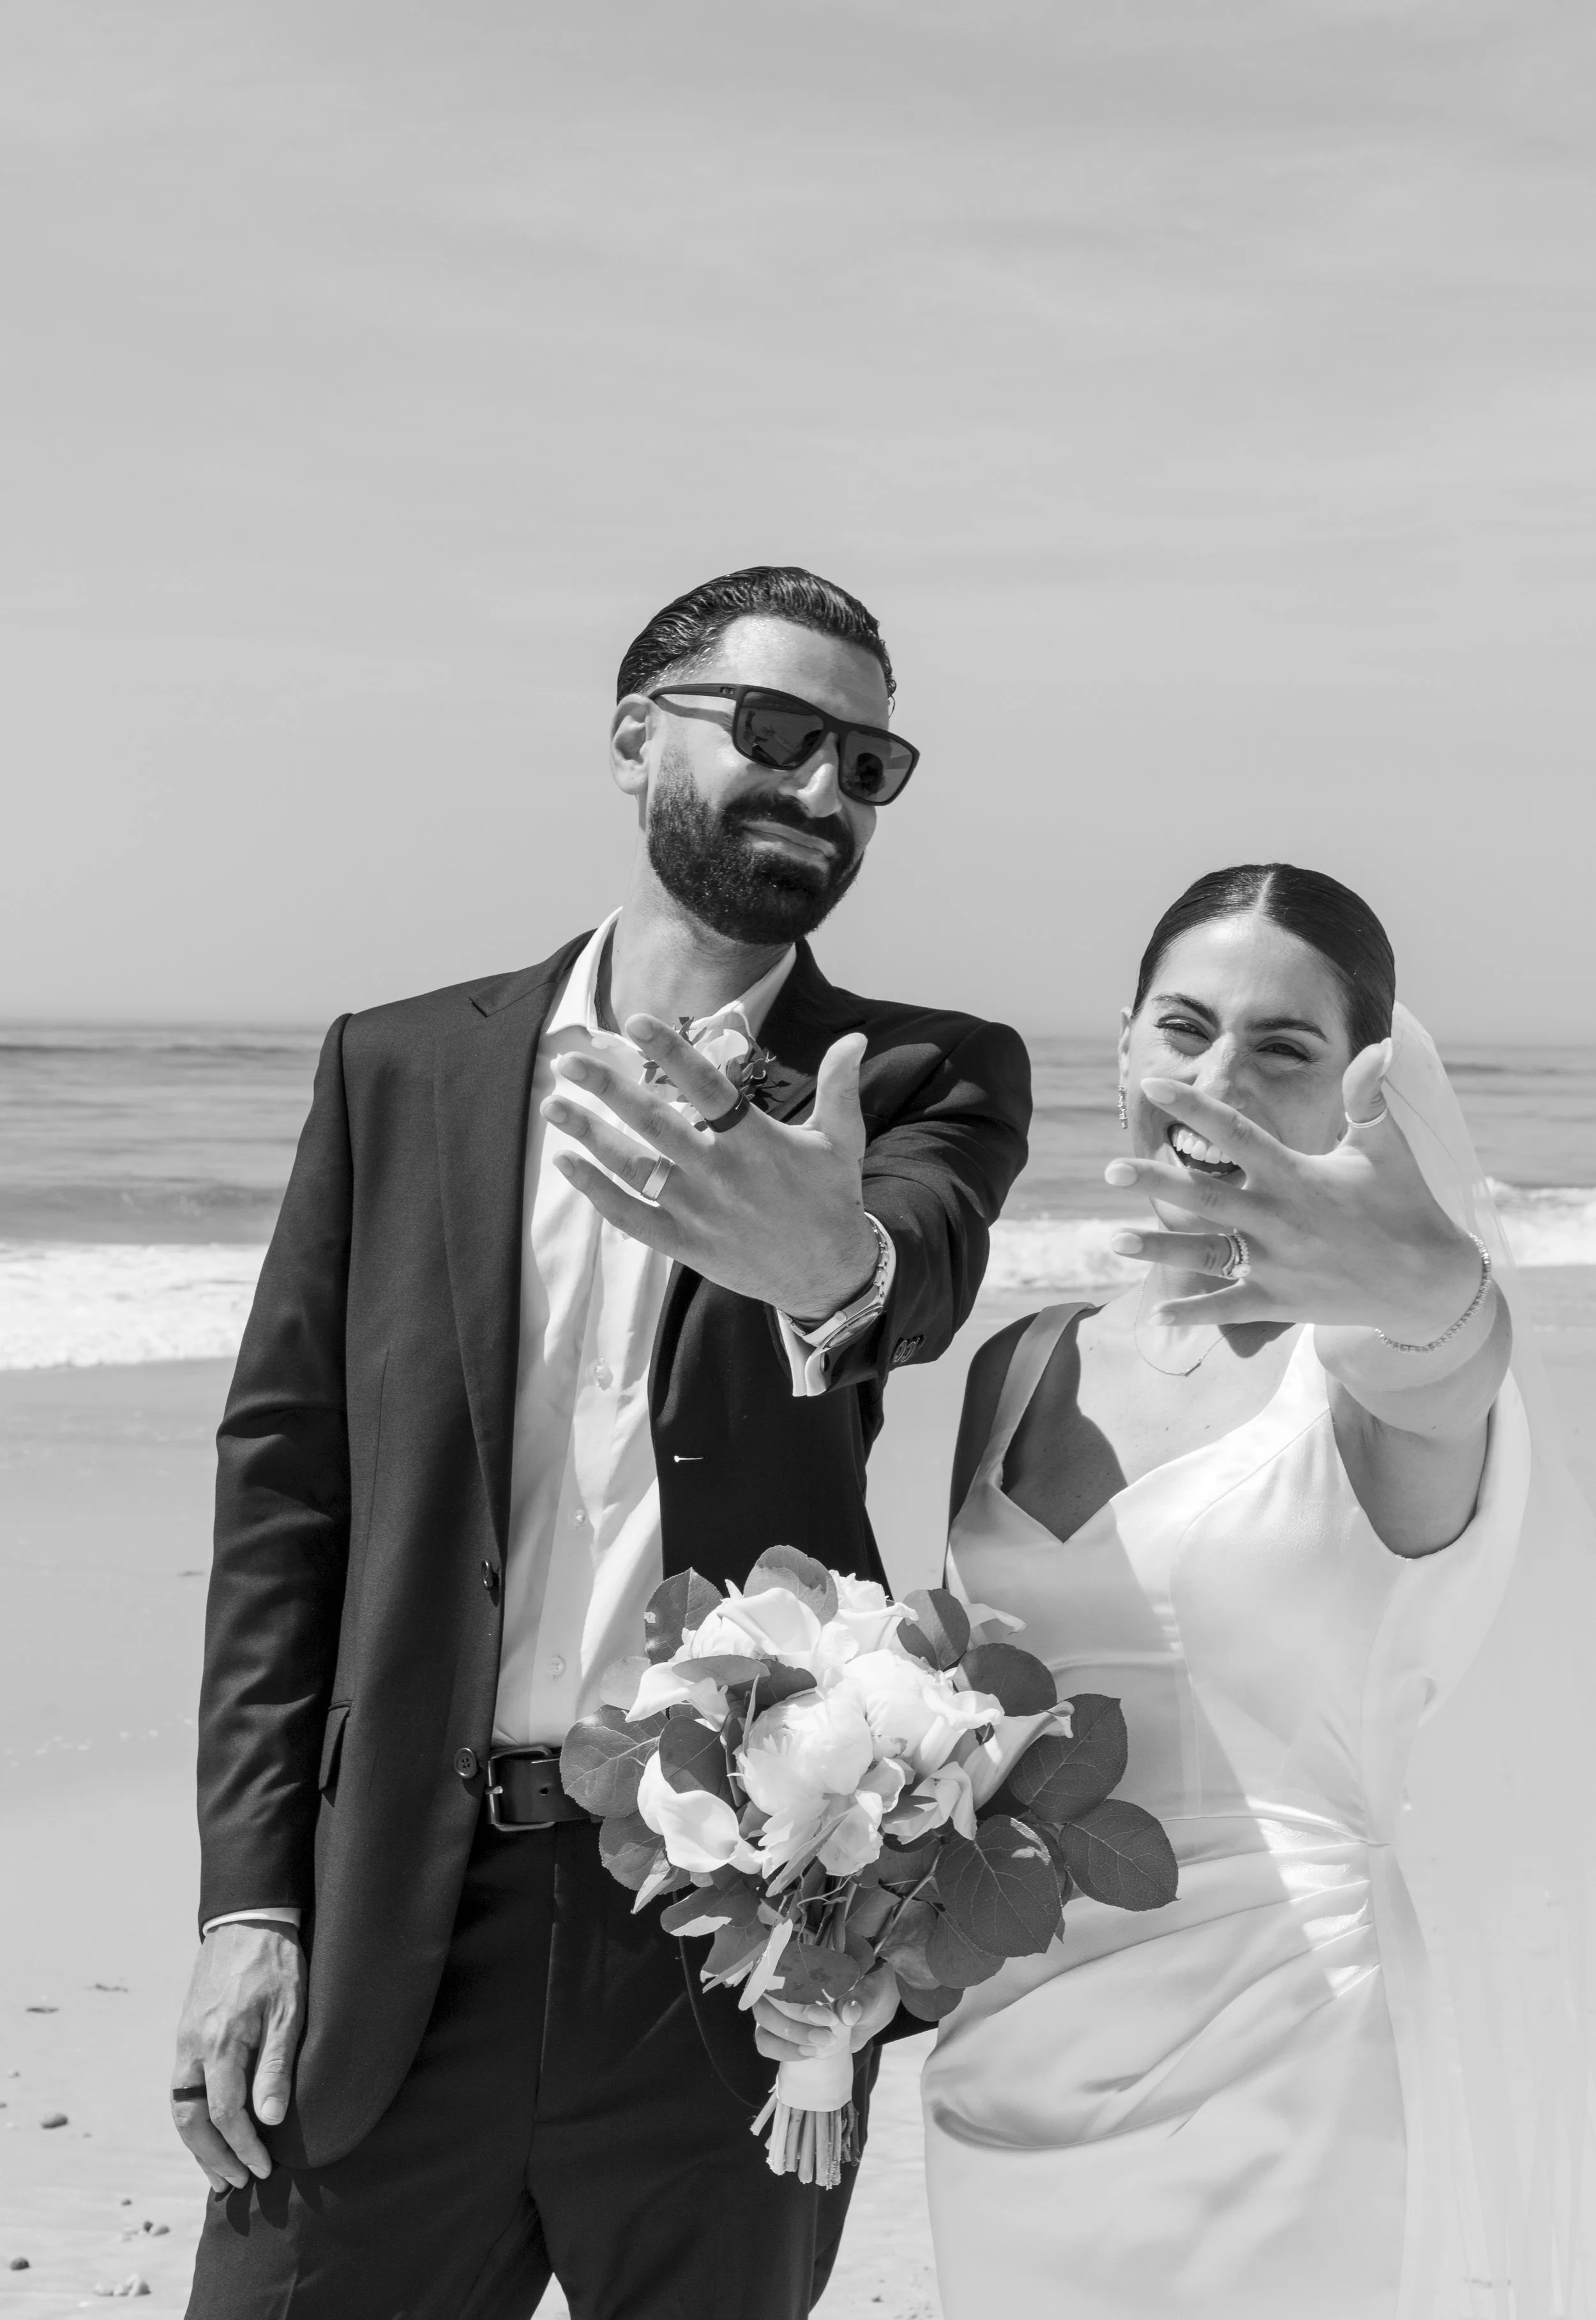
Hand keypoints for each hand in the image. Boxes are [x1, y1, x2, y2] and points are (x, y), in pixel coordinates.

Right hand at [170, 1925, 305, 2189]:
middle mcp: (193, 2047)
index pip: (226, 2113)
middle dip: (212, 2157)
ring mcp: (185, 2041)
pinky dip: (193, 2117)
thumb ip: (275, 2066)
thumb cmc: (276, 1964)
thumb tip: (269, 2121)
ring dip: (197, 2144)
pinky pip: (182, 2088)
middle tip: (236, 2184)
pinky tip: (209, 2131)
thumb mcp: (289, 2011)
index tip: (264, 2170)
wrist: (247, 1921)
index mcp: (220, 2042)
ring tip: (218, 2172)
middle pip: (191, 2119)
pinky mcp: (186, 2034)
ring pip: (181, 2107)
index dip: (244, 2147)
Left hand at [543, 1019, 878, 1322]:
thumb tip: (853, 1039)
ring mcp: (697, 1210)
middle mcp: (720, 1173)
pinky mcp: (684, 1243)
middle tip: (568, 1060)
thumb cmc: (831, 1200)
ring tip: (554, 1105)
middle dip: (608, 1089)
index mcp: (755, 1140)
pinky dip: (596, 1191)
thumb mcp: (842, 1141)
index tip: (634, 1023)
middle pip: (655, 1123)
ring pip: (633, 1167)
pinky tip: (567, 1163)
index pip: (707, 1086)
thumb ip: (839, 1087)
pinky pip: (631, 1215)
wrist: (827, 1275)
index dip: (670, 1052)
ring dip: (590, 1135)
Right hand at [753, 1961, 899, 2062]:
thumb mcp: (873, 1990)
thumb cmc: (868, 1991)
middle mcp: (784, 1978)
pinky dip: (783, 2050)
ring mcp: (776, 2004)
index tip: (824, 2011)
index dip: (794, 1985)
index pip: (782, 1961)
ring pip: (763, 2017)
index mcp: (806, 1957)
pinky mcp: (775, 2030)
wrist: (870, 2013)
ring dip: (789, 2035)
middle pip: (769, 1992)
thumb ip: (862, 1999)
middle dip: (796, 2016)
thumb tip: (848, 2013)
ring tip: (823, 2044)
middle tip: (828, 2035)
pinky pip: (764, 2041)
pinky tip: (809, 2054)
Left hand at [1104, 1044, 1482, 1340]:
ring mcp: (1277, 1264)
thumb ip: (1369, 1095)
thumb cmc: (1405, 1203)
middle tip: (1109, 1171)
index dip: (1194, 1107)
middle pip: (1205, 1195)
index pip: (1235, 1132)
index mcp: (1296, 1174)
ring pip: (1206, 1254)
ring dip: (1157, 1249)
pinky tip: (1157, 1313)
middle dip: (1154, 1181)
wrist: (1430, 1282)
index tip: (1153, 1086)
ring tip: (1111, 1240)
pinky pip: (1229, 1307)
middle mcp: (1279, 1218)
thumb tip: (1381, 1042)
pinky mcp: (1282, 1301)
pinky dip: (1194, 1313)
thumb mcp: (1385, 1145)